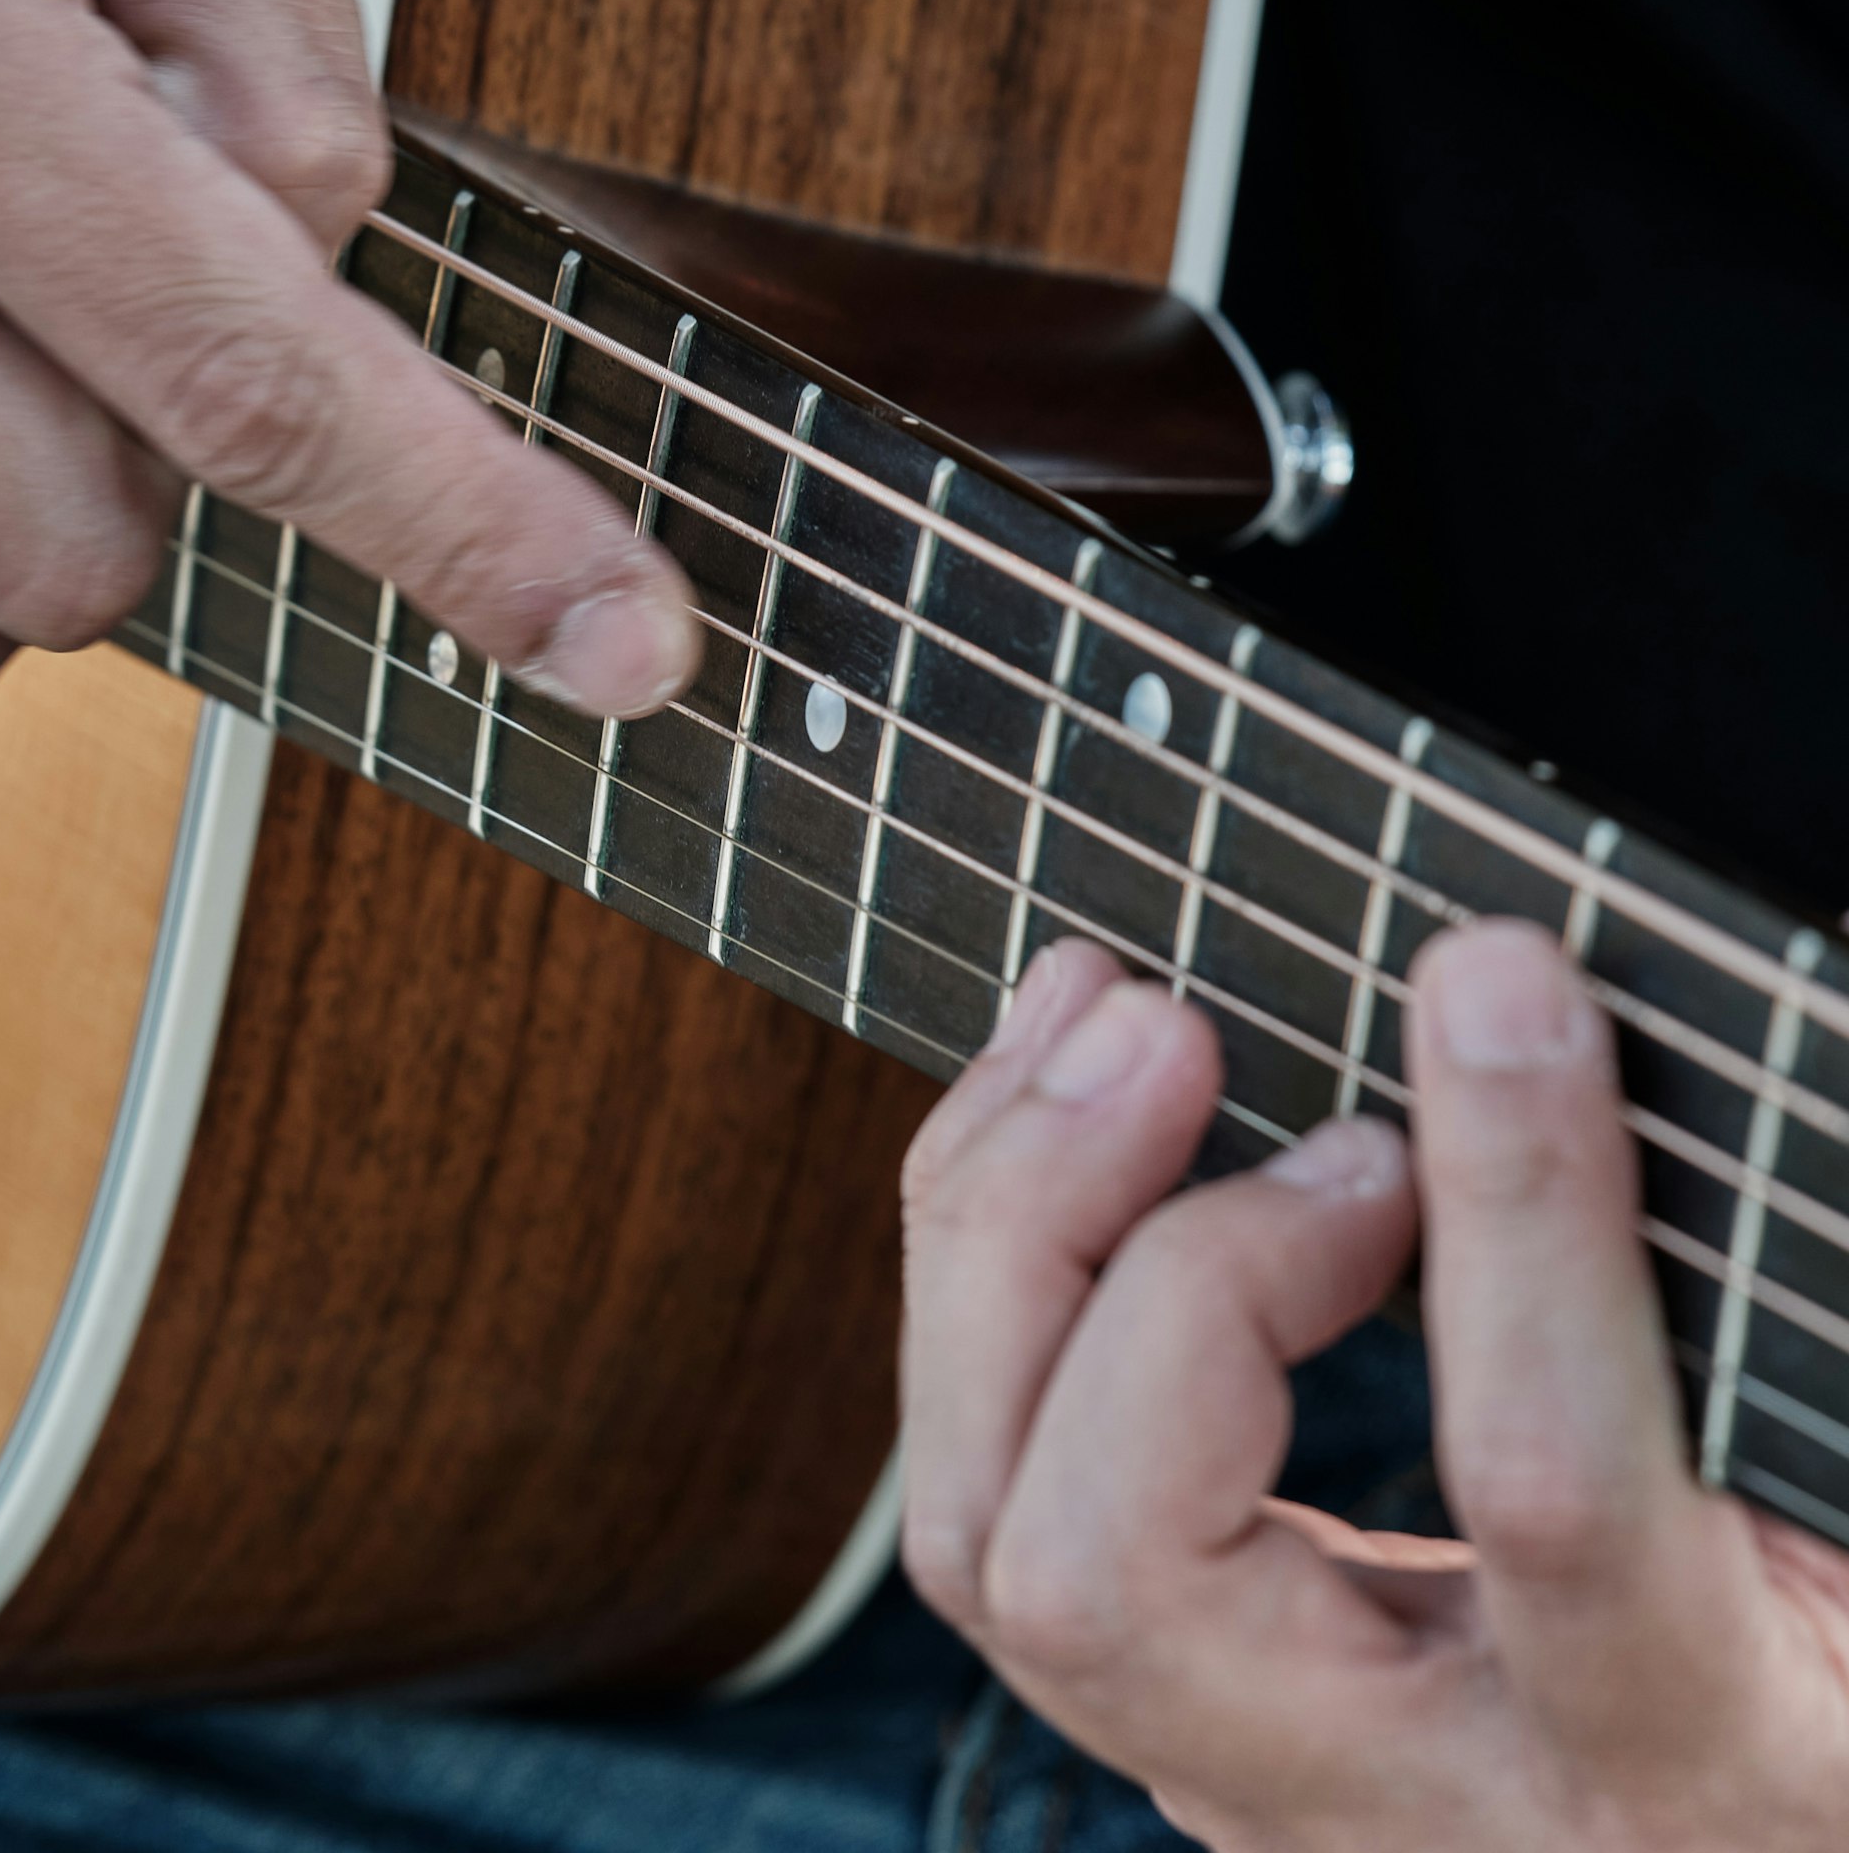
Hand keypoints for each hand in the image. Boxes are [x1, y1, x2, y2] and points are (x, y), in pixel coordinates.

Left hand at [901, 923, 1848, 1849]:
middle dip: (1132, 1268)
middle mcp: (1408, 1802)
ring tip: (1119, 1010)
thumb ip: (1720, 1328)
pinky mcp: (1154, 1701)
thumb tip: (1568, 1036)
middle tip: (1199, 1029)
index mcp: (1679, 1756)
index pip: (1545, 1493)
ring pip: (981, 1537)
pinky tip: (1069, 1085)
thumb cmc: (1831, 1663)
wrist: (1758, 1851)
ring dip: (1008, 1233)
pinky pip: (987, 1475)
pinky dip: (996, 1256)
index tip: (1495, 979)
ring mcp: (1239, 1772)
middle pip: (1110, 1581)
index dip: (1517, 1212)